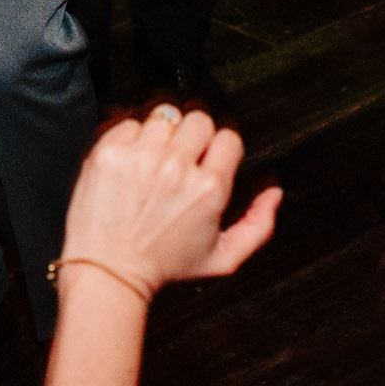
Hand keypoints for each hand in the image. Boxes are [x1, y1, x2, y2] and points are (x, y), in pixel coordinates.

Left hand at [60, 107, 281, 300]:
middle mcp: (176, 167)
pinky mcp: (110, 152)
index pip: (228, 137)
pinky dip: (132, 138)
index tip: (210, 159)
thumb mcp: (223, 258)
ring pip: (164, 116)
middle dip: (194, 136)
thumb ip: (258, 226)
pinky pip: (129, 122)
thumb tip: (274, 193)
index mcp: (209, 189)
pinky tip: (132, 164)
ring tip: (155, 162)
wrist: (110, 269)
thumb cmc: (164, 265)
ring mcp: (140, 157)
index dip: (221, 148)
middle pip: (198, 119)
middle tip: (183, 158)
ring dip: (163, 135)